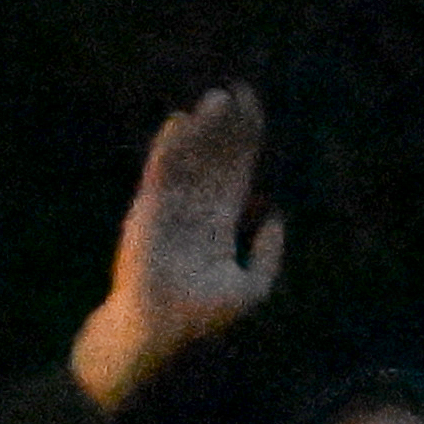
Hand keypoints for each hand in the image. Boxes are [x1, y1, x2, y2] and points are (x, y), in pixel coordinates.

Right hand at [77, 84, 287, 406]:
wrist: (155, 333)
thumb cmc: (198, 317)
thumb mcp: (250, 289)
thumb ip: (269, 255)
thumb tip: (276, 215)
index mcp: (217, 223)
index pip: (235, 172)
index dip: (245, 141)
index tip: (254, 110)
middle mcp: (193, 209)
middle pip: (214, 157)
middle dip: (227, 126)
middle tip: (238, 91)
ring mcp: (168, 207)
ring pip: (189, 158)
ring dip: (202, 128)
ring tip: (218, 98)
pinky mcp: (146, 210)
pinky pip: (160, 171)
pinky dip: (170, 146)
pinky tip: (181, 122)